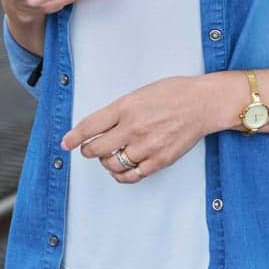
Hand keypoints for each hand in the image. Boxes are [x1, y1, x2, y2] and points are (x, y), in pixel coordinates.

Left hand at [61, 77, 213, 184]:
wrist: (202, 104)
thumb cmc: (173, 94)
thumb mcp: (139, 93)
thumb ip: (118, 111)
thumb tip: (98, 127)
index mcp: (126, 107)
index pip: (90, 126)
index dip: (74, 137)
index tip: (66, 143)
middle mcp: (134, 127)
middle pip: (97, 149)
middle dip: (88, 151)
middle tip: (88, 149)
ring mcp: (147, 146)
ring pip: (113, 165)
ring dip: (106, 162)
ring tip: (110, 156)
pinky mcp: (159, 160)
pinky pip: (132, 175)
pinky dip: (122, 175)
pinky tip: (122, 168)